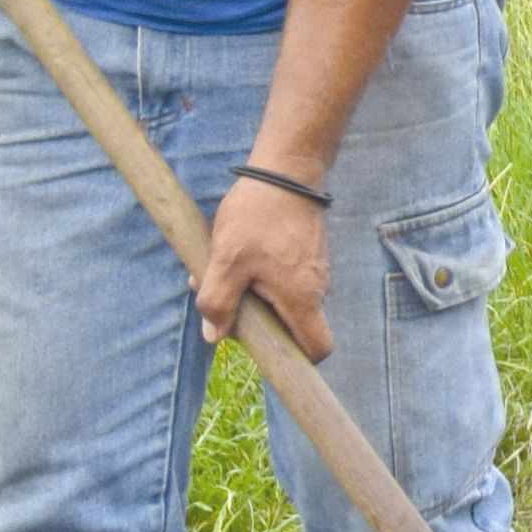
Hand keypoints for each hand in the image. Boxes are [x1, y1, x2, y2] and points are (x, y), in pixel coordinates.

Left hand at [196, 170, 334, 360]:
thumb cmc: (257, 216)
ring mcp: (314, 271)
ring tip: (224, 268)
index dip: (295, 361)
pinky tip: (238, 254)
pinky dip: (260, 277)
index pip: (316, 349)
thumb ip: (218, 303)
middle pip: (292, 327)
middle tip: (222, 297)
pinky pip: (285, 280)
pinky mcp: (307, 255)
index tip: (263, 350)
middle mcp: (316, 290)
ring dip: (253, 296)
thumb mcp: (226, 261)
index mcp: (301, 299)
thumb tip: (215, 336)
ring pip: (284, 302)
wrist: (286, 170)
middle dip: (256, 321)